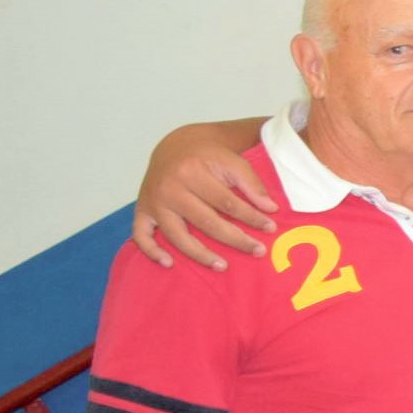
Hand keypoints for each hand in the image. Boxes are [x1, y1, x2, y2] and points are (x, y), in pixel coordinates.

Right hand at [134, 124, 278, 270]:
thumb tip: (270, 209)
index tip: (270, 228)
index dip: (250, 217)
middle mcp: (170, 188)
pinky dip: (152, 251)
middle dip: (234, 239)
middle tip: (257, 251)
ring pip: (177, 235)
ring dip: (199, 254)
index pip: (226, 202)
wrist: (174, 146)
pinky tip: (169, 264)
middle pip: (205, 222)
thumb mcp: (231, 160)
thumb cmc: (207, 156)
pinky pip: (141, 235)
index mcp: (192, 172)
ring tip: (222, 266)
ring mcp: (154, 202)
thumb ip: (252, 183)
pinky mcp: (142, 210)